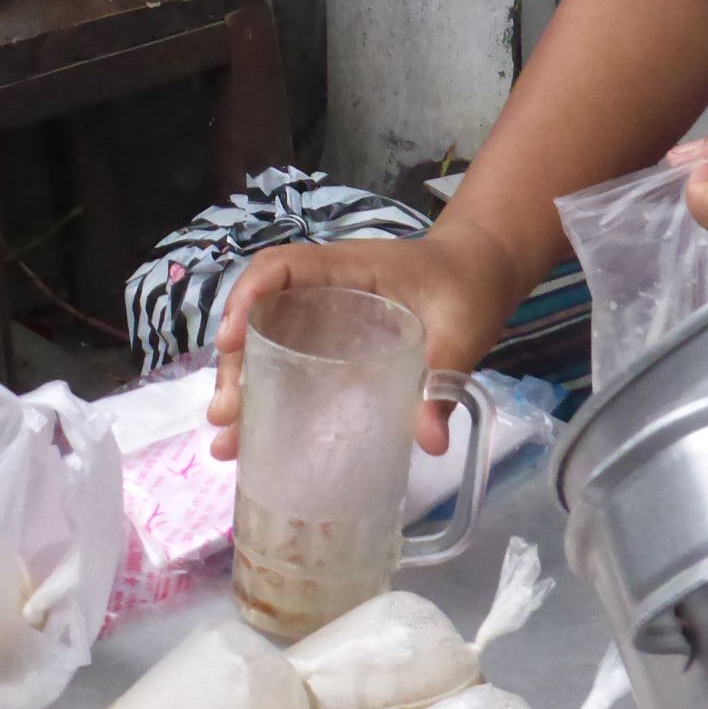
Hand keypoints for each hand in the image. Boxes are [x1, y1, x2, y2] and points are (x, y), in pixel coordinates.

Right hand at [206, 223, 529, 461]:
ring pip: (267, 342)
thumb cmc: (468, 286)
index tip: (230, 342)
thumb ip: (444, 377)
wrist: (482, 273)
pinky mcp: (334, 342)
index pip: (282, 267)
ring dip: (243, 388)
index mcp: (348, 268)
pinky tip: (258, 437)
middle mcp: (326, 287)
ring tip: (227, 440)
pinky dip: (268, 396)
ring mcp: (326, 315)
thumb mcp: (462, 329)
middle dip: (235, 363)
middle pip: (261, 314)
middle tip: (225, 415)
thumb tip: (428, 441)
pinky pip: (289, 361)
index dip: (248, 297)